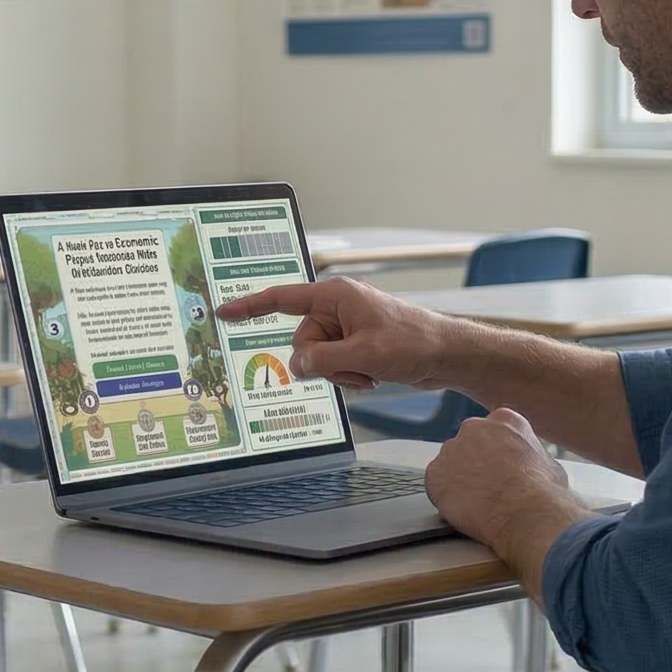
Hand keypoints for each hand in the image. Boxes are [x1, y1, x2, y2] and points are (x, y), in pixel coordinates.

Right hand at [214, 277, 465, 389]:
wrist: (447, 354)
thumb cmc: (413, 343)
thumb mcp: (363, 355)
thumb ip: (322, 361)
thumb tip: (296, 366)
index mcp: (334, 296)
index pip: (281, 299)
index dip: (249, 306)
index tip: (224, 312)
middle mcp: (336, 308)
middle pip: (302, 341)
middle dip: (323, 362)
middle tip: (355, 367)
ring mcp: (346, 327)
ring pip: (318, 358)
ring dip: (339, 372)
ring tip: (369, 372)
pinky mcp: (355, 344)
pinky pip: (334, 364)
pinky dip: (348, 375)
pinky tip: (372, 376)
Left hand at [425, 409, 585, 554]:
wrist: (525, 511)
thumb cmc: (542, 491)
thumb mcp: (549, 463)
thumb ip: (530, 456)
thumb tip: (532, 465)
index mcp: (504, 420)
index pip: (493, 432)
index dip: (496, 452)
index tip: (500, 467)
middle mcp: (474, 428)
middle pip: (469, 444)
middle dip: (475, 463)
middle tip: (488, 487)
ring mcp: (451, 449)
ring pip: (451, 464)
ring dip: (459, 479)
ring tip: (478, 502)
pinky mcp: (435, 473)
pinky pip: (436, 484)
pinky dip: (445, 496)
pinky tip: (464, 509)